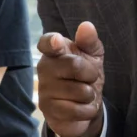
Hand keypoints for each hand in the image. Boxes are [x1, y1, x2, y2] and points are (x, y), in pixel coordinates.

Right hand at [37, 21, 104, 136]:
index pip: (47, 43)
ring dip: (89, 95)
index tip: (58, 41)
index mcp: (54, 51)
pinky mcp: (47, 109)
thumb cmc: (85, 77)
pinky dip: (87, 110)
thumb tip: (86, 26)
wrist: (83, 108)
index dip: (52, 41)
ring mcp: (44, 89)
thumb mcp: (92, 57)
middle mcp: (44, 68)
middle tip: (89, 79)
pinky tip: (83, 108)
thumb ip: (89, 41)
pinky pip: (75, 110)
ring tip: (83, 95)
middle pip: (75, 65)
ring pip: (78, 91)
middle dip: (91, 74)